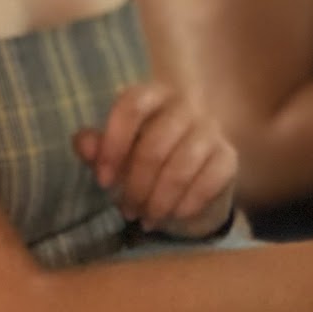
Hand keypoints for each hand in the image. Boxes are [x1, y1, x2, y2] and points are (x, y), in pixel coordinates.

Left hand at [73, 82, 236, 238]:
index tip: (102, 181)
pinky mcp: (228, 157)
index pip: (132, 106)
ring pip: (179, 168)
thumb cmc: (143, 163)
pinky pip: (207, 183)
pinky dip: (184, 205)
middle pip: (154, 146)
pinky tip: (172, 216)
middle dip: (135, 185)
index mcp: (152, 94)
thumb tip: (84, 143)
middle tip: (126, 209)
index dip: (113, 144)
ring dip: (158, 200)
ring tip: (145, 217)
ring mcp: (210, 129)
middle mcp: (184, 105)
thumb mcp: (114, 155)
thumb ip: (96, 147)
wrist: (189, 185)